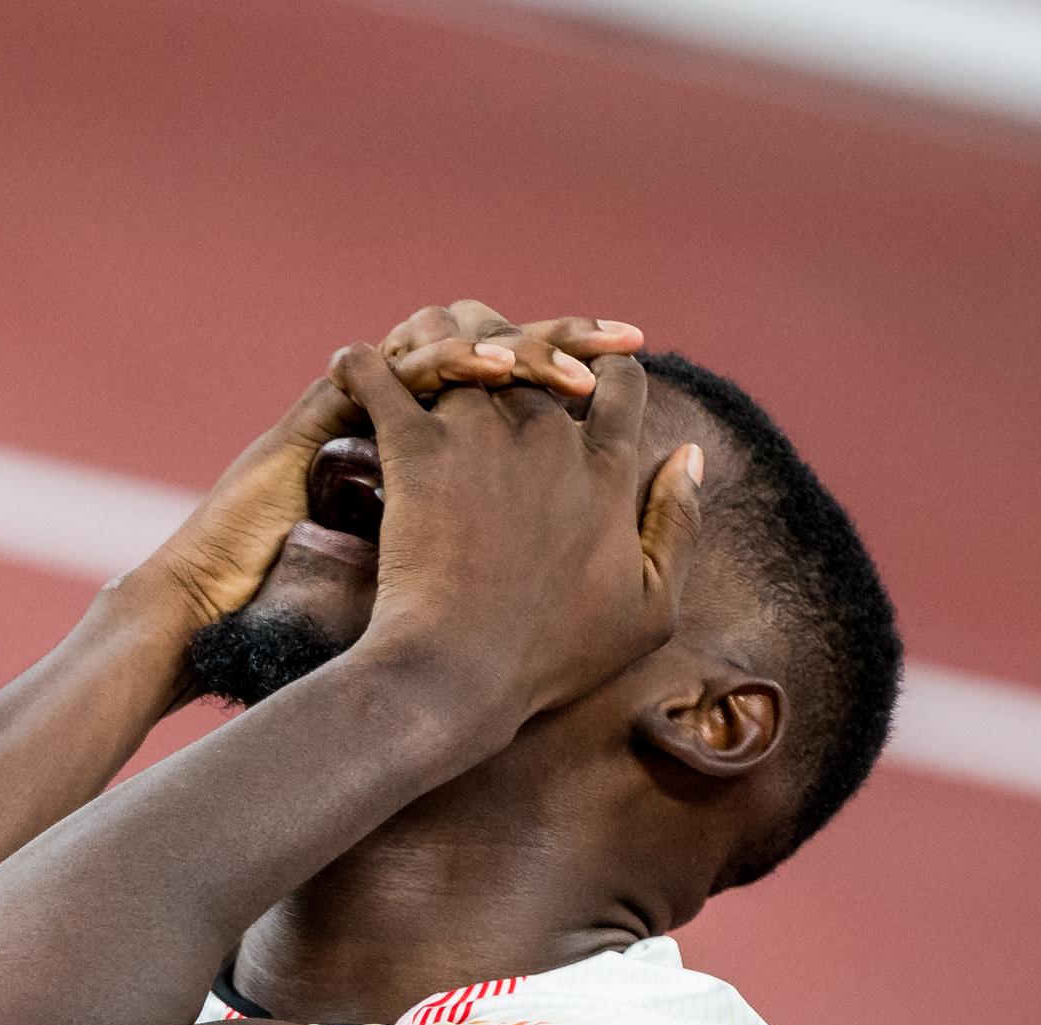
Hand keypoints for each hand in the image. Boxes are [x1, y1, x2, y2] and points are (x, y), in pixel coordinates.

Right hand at [126, 305, 644, 638]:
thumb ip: (477, 569)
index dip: (583, 386)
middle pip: (505, 356)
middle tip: (627, 337)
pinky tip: (493, 371)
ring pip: (455, 346)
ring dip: (519, 342)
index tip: (638, 386)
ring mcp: (364, 419)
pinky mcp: (324, 418)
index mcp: (442, 467)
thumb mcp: (416, 601)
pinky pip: (393, 373)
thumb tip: (544, 558)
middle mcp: (407, 431)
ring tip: (572, 355)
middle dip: (568, 342)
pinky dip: (443, 364)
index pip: (525, 401)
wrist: (217, 618)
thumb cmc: (309, 626)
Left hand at [329, 343, 703, 746]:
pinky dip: (363, 364)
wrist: (463, 674)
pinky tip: (350, 361)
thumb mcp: (650, 610)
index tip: (579, 378)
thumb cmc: (553, 658)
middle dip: (515, 339)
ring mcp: (481, 436)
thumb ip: (679, 526)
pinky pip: (382, 379)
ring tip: (419, 343)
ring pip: (462, 342)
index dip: (602, 369)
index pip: (618, 383)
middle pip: (536, 348)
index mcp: (606, 470)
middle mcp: (549, 436)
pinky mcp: (417, 450)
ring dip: (440, 334)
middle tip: (484, 349)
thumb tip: (690, 456)